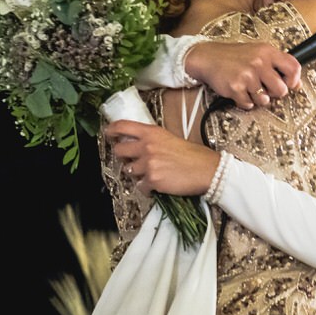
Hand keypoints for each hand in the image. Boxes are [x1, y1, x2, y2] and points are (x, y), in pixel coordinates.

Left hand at [104, 120, 220, 196]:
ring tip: (152, 174)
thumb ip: (152, 140)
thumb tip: (137, 145)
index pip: (123, 126)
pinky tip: (158, 185)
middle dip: (124, 157)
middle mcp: (147, 146)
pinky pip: (140, 186)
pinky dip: (147, 188)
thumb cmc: (193, 155)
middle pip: (119, 151)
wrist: (207, 170)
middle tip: (133, 161)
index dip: (111, 130)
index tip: (108, 133)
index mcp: (152, 132)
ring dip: (137, 174)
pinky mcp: (152, 180)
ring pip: (129, 171)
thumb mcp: (170, 138)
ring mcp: (148, 163)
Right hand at [185, 41, 300, 108]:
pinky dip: (244, 101)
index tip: (290, 84)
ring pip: (264, 100)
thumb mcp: (259, 53)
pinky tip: (239, 91)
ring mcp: (247, 76)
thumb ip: (278, 65)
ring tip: (249, 88)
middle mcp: (259, 63)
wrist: (208, 58)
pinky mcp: (235, 88)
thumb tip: (297, 84)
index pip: (293, 68)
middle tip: (264, 87)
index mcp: (268, 52)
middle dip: (274, 93)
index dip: (295, 80)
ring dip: (257, 98)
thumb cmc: (236, 57)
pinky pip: (248, 104)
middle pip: (281, 90)